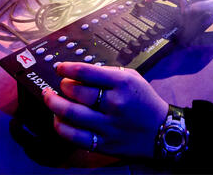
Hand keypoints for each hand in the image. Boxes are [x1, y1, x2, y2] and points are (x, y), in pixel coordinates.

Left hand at [42, 62, 168, 158]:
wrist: (162, 131)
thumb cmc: (144, 101)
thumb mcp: (133, 78)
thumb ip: (108, 73)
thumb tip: (80, 72)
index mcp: (122, 83)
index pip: (86, 72)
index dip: (67, 68)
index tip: (59, 68)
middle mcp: (114, 103)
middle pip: (76, 92)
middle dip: (63, 86)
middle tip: (61, 84)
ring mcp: (108, 125)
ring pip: (70, 113)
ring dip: (54, 103)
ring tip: (50, 97)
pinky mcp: (103, 143)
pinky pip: (73, 136)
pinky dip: (60, 126)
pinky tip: (58, 118)